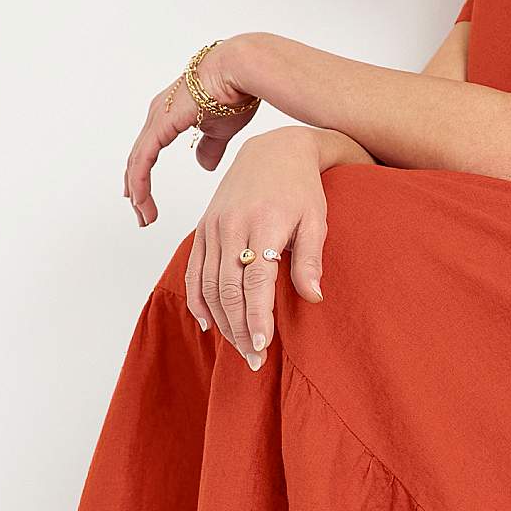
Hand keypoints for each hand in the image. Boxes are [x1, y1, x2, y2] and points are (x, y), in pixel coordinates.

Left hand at [124, 37, 260, 227]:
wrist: (238, 70)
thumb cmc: (234, 92)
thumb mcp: (221, 129)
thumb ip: (209, 147)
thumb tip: (204, 165)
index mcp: (168, 115)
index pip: (147, 152)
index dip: (142, 177)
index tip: (142, 199)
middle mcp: (157, 116)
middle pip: (137, 160)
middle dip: (137, 190)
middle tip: (142, 215)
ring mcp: (156, 119)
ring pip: (136, 163)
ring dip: (138, 192)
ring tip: (144, 216)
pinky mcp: (160, 125)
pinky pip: (142, 160)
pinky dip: (140, 183)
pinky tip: (141, 200)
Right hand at [185, 127, 326, 365]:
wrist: (274, 151)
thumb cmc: (302, 188)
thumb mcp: (316, 220)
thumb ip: (310, 259)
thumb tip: (314, 297)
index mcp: (263, 223)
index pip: (256, 280)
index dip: (257, 316)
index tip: (263, 346)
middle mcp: (232, 226)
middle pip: (229, 289)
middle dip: (240, 329)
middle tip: (254, 360)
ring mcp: (213, 227)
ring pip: (209, 285)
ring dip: (222, 321)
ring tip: (240, 348)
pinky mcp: (203, 228)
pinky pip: (194, 270)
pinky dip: (197, 299)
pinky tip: (208, 323)